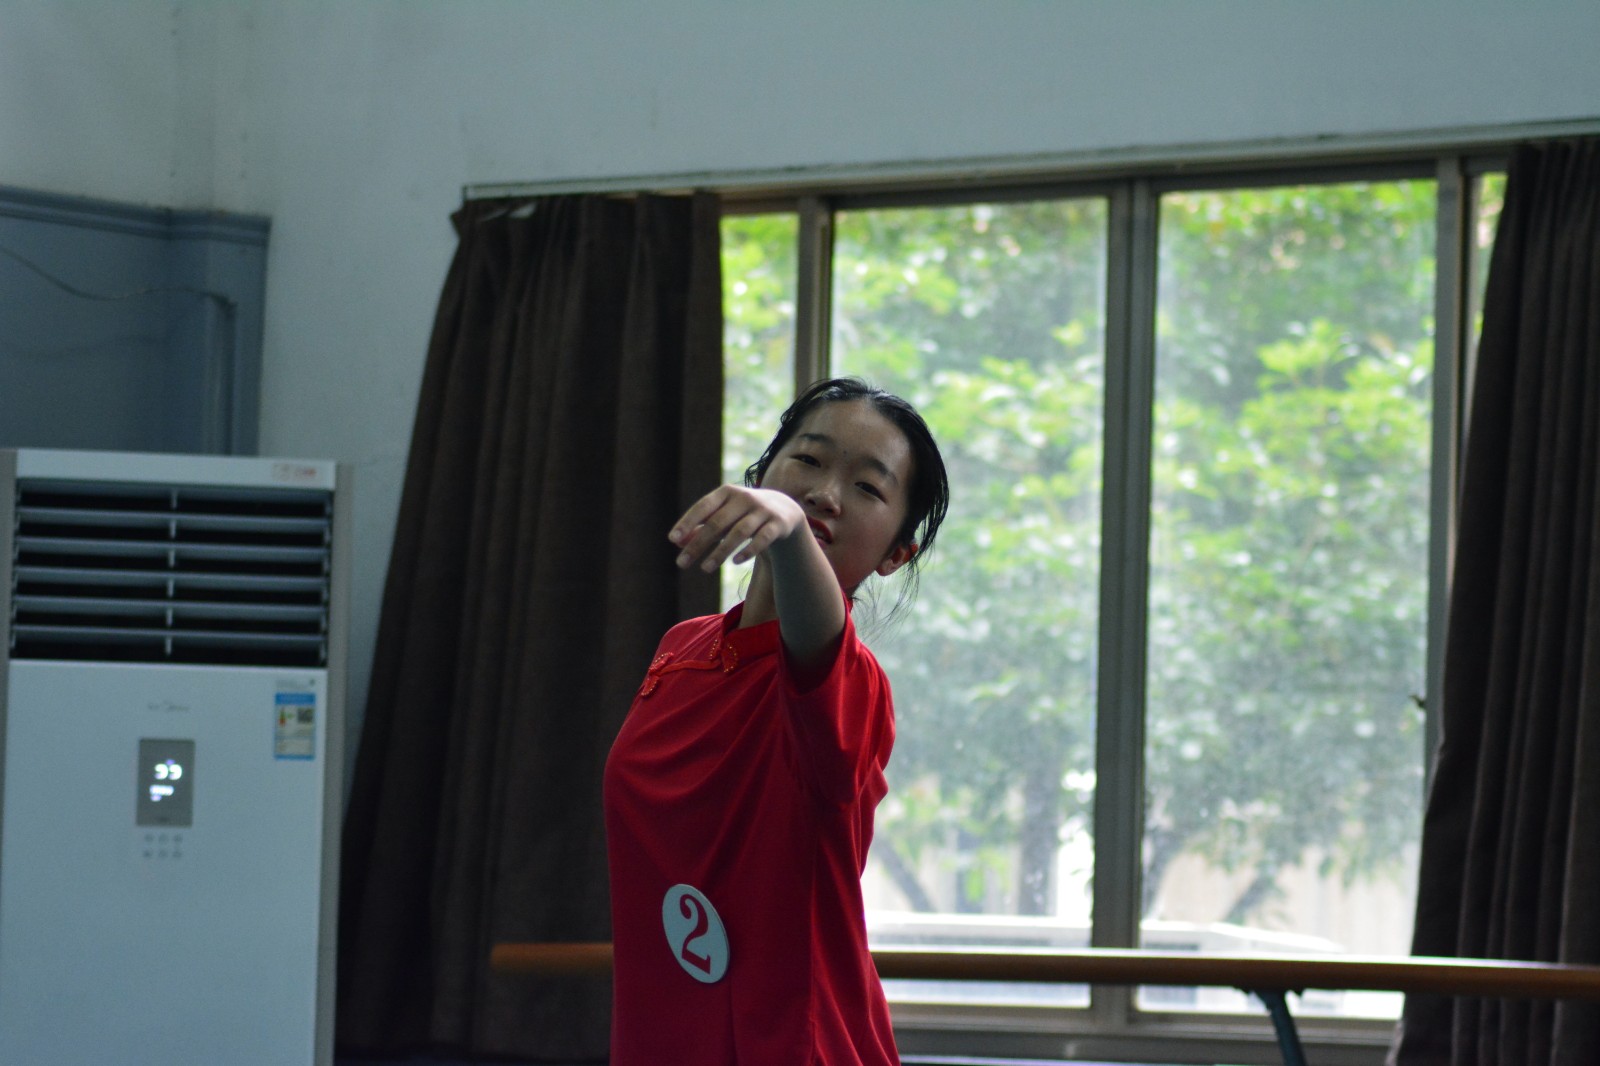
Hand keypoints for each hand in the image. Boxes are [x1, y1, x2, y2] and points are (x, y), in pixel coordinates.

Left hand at [668, 485, 806, 572]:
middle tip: (681, 563)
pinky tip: (735, 562)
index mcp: (726, 493)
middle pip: (717, 523)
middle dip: (698, 544)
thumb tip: (677, 542)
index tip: (673, 539)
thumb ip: (701, 526)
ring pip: (739, 532)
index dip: (688, 522)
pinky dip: (749, 550)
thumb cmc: (744, 513)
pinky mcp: (778, 524)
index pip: (703, 507)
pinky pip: (762, 538)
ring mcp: (762, 510)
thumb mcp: (723, 515)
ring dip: (720, 552)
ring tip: (705, 569)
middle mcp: (744, 498)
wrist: (784, 509)